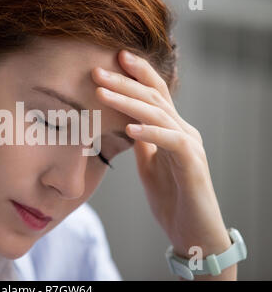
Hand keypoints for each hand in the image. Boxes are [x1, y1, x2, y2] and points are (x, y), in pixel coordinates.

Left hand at [91, 50, 231, 259]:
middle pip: (153, 97)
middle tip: (98, 70)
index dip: (136, 74)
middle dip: (125, 81)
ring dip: (129, 102)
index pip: (154, 93)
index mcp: (172, 129)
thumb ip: (143, 142)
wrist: (193, 232)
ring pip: (159, 114)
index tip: (113, 58)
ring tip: (103, 92)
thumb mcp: (150, 165)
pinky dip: (150, 133)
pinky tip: (130, 128)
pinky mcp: (193, 164)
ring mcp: (189, 145)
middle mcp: (183, 131)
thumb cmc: (171, 198)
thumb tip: (127, 124)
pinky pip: (171, 142)